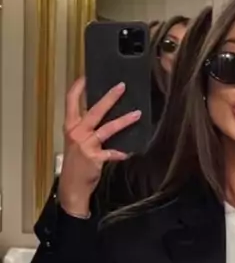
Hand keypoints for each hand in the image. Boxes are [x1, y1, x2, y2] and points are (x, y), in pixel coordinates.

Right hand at [58, 77, 141, 215]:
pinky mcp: (95, 158)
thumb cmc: (76, 163)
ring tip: (137, 114)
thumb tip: (104, 114)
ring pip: (107, 128)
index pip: (71, 100)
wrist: (72, 186)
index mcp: (70, 126)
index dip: (79, 87)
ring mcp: (86, 145)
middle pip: (94, 110)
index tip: (87, 75)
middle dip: (109, 97)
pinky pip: (112, 153)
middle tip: (121, 86)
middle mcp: (77, 132)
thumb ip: (86, 128)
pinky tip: (129, 152)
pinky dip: (121, 152)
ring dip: (124, 121)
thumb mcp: (76, 141)